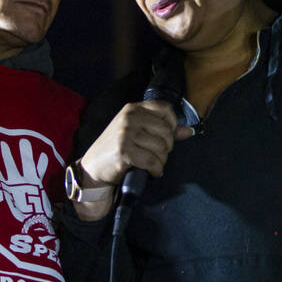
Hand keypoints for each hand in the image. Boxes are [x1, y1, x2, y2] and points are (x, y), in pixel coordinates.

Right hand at [75, 101, 192, 220]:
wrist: (93, 167)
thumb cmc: (116, 148)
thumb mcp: (137, 132)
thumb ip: (162, 129)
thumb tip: (189, 131)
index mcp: (133, 108)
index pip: (165, 109)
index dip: (172, 124)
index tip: (167, 136)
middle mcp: (130, 117)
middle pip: (166, 131)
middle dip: (167, 147)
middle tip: (158, 155)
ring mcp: (126, 133)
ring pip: (161, 147)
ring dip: (161, 161)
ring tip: (154, 164)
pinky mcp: (124, 151)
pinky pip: (153, 161)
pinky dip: (156, 170)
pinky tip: (152, 172)